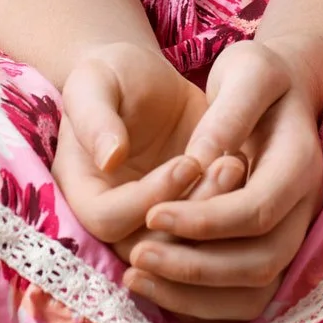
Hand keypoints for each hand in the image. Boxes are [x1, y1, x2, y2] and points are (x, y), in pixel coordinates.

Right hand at [52, 42, 245, 255]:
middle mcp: (114, 217)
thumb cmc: (113, 74)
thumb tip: (109, 159)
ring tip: (235, 164)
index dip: (149, 198)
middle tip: (227, 166)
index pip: (108, 220)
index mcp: (82, 190)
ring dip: (215, 214)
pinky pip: (205, 235)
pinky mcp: (183, 214)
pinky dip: (227, 213)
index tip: (188, 162)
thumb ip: (95, 118)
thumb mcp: (95, 83)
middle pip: (148, 246)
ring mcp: (150, 220)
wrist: (145, 77)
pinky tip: (240, 167)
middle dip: (192, 212)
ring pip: (182, 248)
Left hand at [123, 40, 322, 322]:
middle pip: (260, 263)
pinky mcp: (270, 248)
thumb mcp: (246, 72)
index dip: (204, 220)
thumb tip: (199, 161)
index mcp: (299, 164)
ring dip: (194, 294)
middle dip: (195, 267)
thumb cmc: (257, 73)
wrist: (281, 89)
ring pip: (253, 292)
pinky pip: (243, 297)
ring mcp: (291, 234)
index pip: (257, 211)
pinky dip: (200, 301)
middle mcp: (303, 209)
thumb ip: (226, 115)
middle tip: (136, 255)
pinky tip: (154, 284)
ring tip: (136, 277)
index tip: (151, 213)